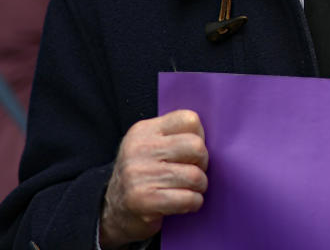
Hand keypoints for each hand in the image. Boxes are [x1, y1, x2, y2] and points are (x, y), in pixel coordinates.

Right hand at [99, 110, 208, 248]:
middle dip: (203, 163)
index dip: (200, 137)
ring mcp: (139, 174)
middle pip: (196, 147)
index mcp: (144, 130)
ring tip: (190, 189)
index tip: (192, 152)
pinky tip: (186, 203)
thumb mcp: (152, 146)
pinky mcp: (144, 200)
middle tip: (194, 172)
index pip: (190, 119)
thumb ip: (176, 135)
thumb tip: (215, 137)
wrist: (113, 212)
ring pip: (195, 175)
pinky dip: (194, 203)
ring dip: (200, 186)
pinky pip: (188, 198)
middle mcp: (139, 149)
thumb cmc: (145, 175)